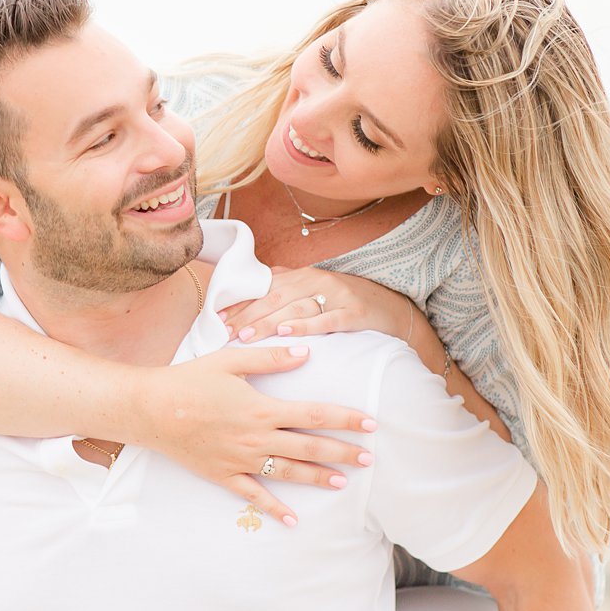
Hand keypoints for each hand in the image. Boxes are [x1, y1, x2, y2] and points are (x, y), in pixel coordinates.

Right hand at [129, 346, 377, 525]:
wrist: (150, 410)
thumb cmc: (189, 381)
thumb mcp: (230, 361)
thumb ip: (270, 359)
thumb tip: (305, 352)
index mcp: (262, 409)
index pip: (314, 414)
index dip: (345, 418)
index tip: (370, 422)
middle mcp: (256, 439)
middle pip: (309, 447)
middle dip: (342, 452)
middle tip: (368, 458)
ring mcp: (241, 461)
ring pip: (287, 473)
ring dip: (317, 478)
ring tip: (342, 482)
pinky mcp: (223, 476)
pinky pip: (254, 496)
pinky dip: (274, 509)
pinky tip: (293, 520)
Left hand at [219, 267, 410, 341]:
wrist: (393, 309)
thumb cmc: (346, 302)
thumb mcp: (315, 290)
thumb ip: (286, 286)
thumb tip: (251, 286)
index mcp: (303, 276)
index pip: (264, 287)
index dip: (240, 302)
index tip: (217, 317)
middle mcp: (317, 281)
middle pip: (275, 296)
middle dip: (247, 314)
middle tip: (225, 330)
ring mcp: (337, 296)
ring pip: (295, 307)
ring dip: (268, 321)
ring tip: (247, 335)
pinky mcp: (354, 313)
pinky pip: (326, 319)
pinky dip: (304, 326)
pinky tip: (286, 332)